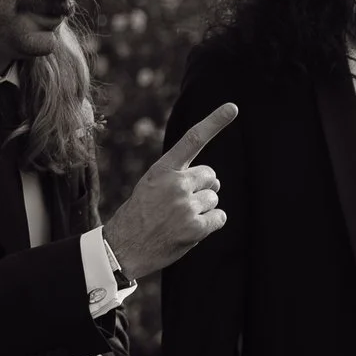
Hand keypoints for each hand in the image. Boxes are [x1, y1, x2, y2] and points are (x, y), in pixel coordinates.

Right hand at [108, 102, 237, 278]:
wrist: (122, 247)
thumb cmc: (139, 215)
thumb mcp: (151, 185)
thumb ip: (178, 176)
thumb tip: (215, 181)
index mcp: (163, 169)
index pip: (193, 140)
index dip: (215, 122)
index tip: (233, 108)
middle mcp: (176, 184)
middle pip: (211, 177)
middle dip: (203, 189)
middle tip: (180, 203)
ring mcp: (186, 206)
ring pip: (214, 198)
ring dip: (203, 209)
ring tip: (180, 219)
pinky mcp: (195, 227)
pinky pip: (219, 218)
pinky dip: (211, 224)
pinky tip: (190, 230)